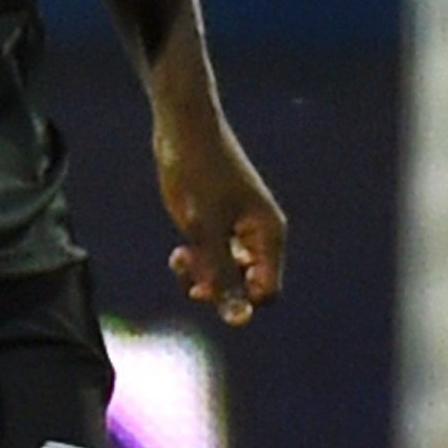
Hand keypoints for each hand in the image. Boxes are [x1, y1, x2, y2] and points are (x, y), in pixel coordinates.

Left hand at [154, 114, 285, 326]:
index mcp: (269, 235)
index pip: (266, 292)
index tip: (206, 287)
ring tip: (180, 258)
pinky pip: (212, 260)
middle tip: (191, 272)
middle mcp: (258, 236)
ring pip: (226, 275)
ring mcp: (237, 230)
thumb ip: (222, 277)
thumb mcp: (204, 231)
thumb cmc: (198, 172)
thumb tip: (240, 321)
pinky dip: (195, 263)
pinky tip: (178, 252)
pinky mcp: (216, 224)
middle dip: (216, 287)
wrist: (182, 126)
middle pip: (246, 287)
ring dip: (202, 277)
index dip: (240, 301)